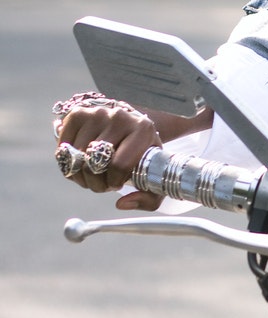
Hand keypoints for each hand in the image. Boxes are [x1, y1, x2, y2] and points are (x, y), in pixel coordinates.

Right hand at [53, 93, 164, 210]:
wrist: (130, 126)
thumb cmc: (142, 155)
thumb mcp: (154, 175)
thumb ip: (149, 198)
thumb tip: (122, 204)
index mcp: (143, 129)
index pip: (119, 165)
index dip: (113, 182)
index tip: (116, 185)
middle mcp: (120, 117)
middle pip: (94, 163)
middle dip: (96, 183)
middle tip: (103, 184)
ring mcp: (96, 113)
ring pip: (76, 158)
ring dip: (81, 176)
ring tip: (94, 175)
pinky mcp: (76, 114)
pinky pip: (63, 150)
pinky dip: (69, 164)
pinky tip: (82, 164)